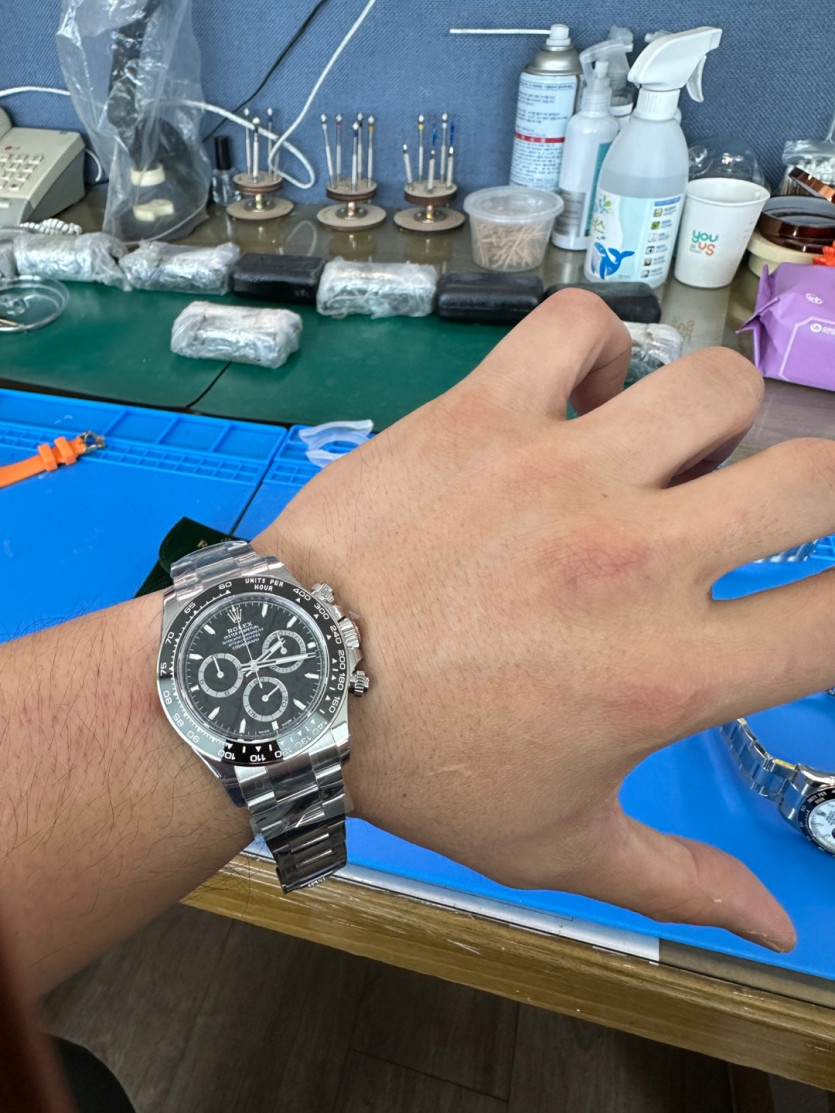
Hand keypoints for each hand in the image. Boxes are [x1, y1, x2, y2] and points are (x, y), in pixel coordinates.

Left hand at [261, 290, 834, 952]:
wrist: (284, 683)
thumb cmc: (421, 769)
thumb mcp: (555, 847)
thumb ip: (678, 882)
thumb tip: (772, 929)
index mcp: (667, 675)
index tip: (812, 596)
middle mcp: (634, 561)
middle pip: (814, 480)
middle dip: (821, 495)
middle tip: (771, 514)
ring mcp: (560, 473)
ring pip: (715, 386)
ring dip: (714, 420)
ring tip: (668, 456)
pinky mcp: (484, 414)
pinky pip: (578, 328)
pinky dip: (595, 352)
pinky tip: (578, 401)